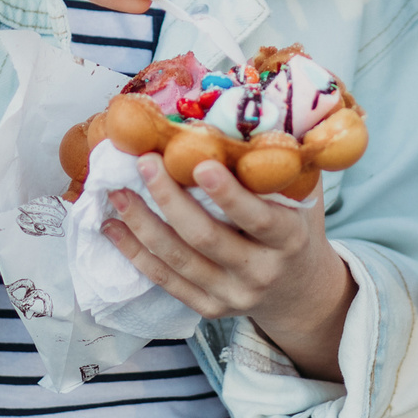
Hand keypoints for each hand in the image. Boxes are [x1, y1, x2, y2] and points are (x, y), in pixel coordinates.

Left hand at [100, 154, 355, 382]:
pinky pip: (166, 281)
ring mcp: (233, 295)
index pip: (258, 219)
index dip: (228, 194)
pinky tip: (114, 227)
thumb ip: (280, 161)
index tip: (200, 164)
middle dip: (170, 200)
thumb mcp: (303, 196)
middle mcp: (261, 272)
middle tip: (145, 163)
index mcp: (289, 240)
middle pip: (207, 238)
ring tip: (118, 192)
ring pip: (179, 261)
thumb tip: (246, 109)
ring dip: (143, 224)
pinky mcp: (209, 308)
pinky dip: (136, 253)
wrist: (299, 289)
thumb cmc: (296, 227)